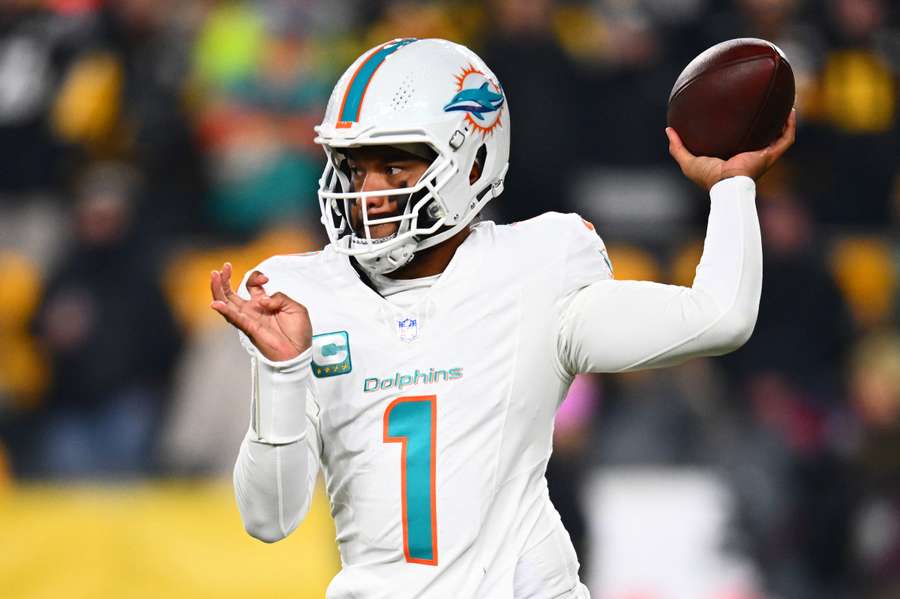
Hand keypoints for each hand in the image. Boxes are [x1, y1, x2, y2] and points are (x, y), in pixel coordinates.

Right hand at [209, 262, 311, 361]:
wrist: (299, 352)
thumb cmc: (298, 332)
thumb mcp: (296, 308)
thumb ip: (280, 297)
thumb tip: (263, 298)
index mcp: (264, 303)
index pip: (252, 285)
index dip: (256, 278)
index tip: (266, 279)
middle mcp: (253, 310)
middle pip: (232, 294)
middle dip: (225, 280)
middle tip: (223, 268)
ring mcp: (249, 319)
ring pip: (227, 304)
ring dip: (219, 290)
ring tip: (214, 277)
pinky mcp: (249, 329)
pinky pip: (234, 319)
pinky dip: (225, 311)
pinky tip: (216, 303)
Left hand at [667, 109, 796, 190]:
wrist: (726, 185)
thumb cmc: (708, 177)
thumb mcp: (688, 161)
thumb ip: (677, 147)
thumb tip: (668, 129)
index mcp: (734, 157)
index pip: (741, 141)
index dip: (742, 128)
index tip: (740, 112)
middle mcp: (751, 155)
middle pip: (762, 137)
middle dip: (766, 122)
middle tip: (765, 104)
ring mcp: (763, 156)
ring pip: (778, 136)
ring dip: (783, 122)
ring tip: (784, 103)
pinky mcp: (770, 155)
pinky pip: (786, 139)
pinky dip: (790, 126)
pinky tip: (790, 111)